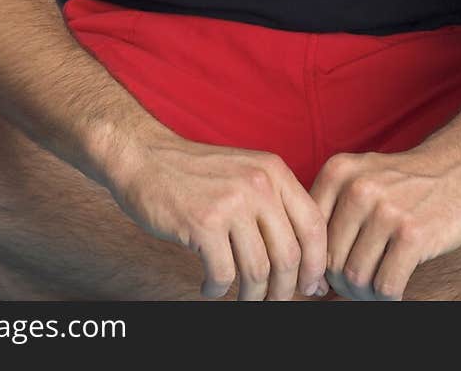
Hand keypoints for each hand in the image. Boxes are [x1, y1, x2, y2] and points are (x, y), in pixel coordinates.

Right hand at [106, 121, 330, 300]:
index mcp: (274, 171)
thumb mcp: (245, 173)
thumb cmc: (195, 174)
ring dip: (251, 297)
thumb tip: (307, 267)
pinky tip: (209, 286)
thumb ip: (275, 209)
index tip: (309, 287)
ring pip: (258, 271)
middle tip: (273, 303)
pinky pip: (223, 276)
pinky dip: (217, 290)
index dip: (316, 264)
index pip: (313, 226)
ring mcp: (231, 203)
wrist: (144, 157)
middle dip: (284, 291)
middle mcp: (258, 184)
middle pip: (289, 256)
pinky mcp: (203, 224)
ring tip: (241, 299)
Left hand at [308, 148, 460, 300]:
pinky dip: (387, 297)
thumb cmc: (402, 184)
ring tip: (377, 286)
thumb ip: (331, 214)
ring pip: (356, 277)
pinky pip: (385, 285)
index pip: (310, 235)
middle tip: (359, 286)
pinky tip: (395, 287)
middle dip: (343, 283)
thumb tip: (311, 277)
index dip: (316, 265)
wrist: (456, 169)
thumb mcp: (359, 178)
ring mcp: (385, 210)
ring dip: (366, 294)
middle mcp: (358, 188)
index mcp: (337, 172)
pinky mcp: (412, 234)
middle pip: (331, 261)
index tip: (326, 279)